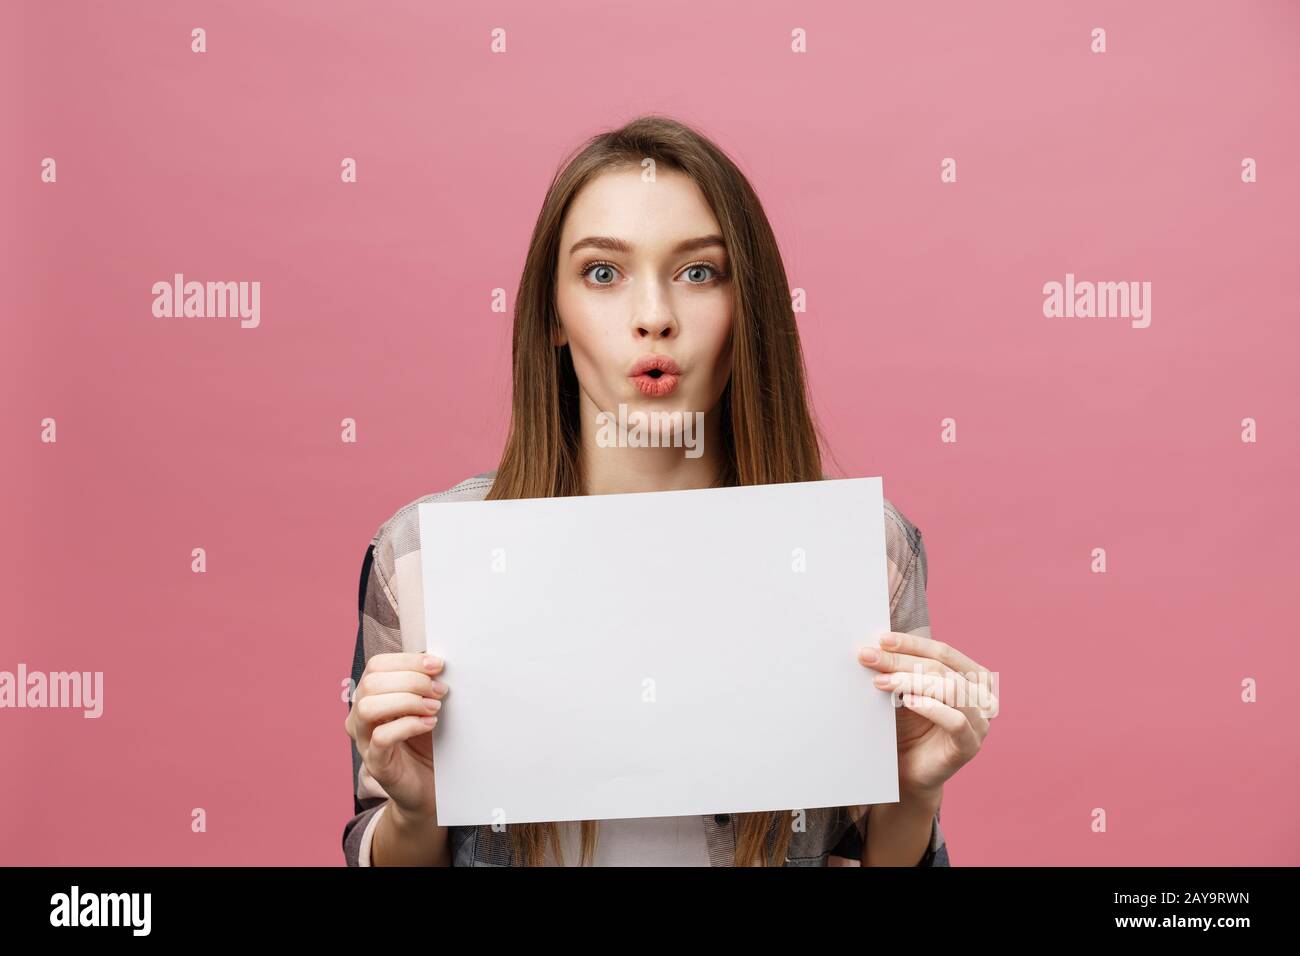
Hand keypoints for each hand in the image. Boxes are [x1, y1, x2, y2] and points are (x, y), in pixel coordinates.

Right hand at [344, 652, 448, 820]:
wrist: (428, 786)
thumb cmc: (426, 742)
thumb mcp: (426, 705)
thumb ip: (426, 684)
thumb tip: (438, 661)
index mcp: (370, 697)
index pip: (376, 666)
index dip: (407, 660)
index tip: (437, 665)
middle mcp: (360, 717)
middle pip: (371, 683)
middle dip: (411, 680)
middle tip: (440, 690)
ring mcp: (364, 741)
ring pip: (368, 707)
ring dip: (407, 701)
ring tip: (434, 707)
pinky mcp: (376, 764)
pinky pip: (382, 737)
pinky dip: (409, 725)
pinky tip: (429, 723)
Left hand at [857, 632, 994, 796]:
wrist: (907, 771)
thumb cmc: (907, 726)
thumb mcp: (906, 691)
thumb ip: (902, 668)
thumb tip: (878, 643)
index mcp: (973, 677)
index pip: (943, 652)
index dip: (912, 644)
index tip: (881, 640)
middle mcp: (982, 697)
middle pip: (942, 668)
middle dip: (902, 660)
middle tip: (870, 658)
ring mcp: (980, 722)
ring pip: (951, 689)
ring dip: (912, 681)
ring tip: (882, 681)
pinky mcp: (970, 745)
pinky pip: (956, 721)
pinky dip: (931, 707)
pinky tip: (908, 701)